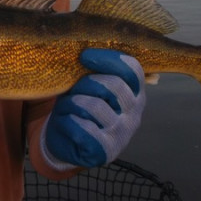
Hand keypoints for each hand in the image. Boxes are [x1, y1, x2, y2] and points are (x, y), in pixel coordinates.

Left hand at [41, 48, 144, 168]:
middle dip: (85, 82)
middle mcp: (134, 115)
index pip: (132, 70)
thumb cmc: (81, 107)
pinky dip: (67, 120)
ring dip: (72, 102)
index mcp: (135, 95)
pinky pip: (81, 127)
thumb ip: (96, 71)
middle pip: (113, 85)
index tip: (84, 55)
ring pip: (94, 106)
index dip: (108, 59)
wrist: (69, 144)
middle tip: (73, 89)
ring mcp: (121, 134)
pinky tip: (66, 122)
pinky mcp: (104, 151)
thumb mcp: (91, 86)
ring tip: (67, 107)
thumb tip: (85, 49)